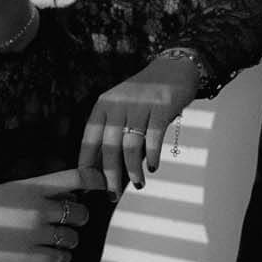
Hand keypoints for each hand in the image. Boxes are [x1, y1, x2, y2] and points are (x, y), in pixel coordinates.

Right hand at [0, 167, 104, 261]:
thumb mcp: (14, 188)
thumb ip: (43, 189)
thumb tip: (73, 195)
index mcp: (34, 187)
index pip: (75, 178)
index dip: (95, 180)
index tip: (102, 185)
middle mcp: (38, 208)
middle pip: (81, 213)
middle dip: (80, 218)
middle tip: (72, 221)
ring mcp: (34, 233)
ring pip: (73, 238)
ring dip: (71, 240)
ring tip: (62, 240)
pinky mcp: (28, 255)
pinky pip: (60, 258)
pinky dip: (62, 257)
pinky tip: (56, 254)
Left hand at [79, 55, 199, 197]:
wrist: (174, 68)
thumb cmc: (145, 96)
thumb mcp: (123, 109)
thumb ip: (113, 133)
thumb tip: (103, 169)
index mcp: (104, 105)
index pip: (89, 137)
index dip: (87, 162)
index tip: (88, 183)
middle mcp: (119, 104)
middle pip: (110, 146)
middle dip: (110, 175)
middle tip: (113, 193)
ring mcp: (140, 104)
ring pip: (132, 145)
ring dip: (134, 170)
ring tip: (138, 184)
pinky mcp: (162, 106)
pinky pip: (154, 137)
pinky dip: (153, 156)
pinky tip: (154, 167)